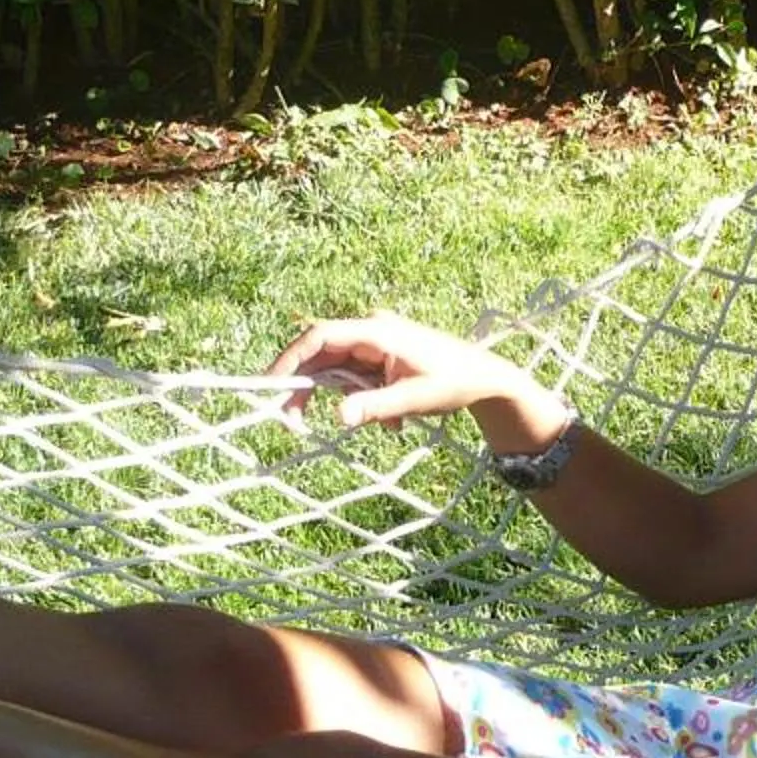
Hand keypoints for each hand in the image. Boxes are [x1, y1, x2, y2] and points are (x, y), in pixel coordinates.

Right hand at [260, 311, 558, 440]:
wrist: (486, 378)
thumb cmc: (454, 382)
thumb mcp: (415, 399)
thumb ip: (376, 407)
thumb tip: (337, 417)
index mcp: (377, 331)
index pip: (320, 336)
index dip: (290, 358)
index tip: (270, 384)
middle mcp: (372, 331)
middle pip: (322, 354)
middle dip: (308, 387)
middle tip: (292, 420)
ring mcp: (376, 343)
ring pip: (339, 370)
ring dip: (348, 400)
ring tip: (385, 426)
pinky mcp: (382, 358)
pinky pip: (358, 378)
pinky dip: (366, 400)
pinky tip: (395, 422)